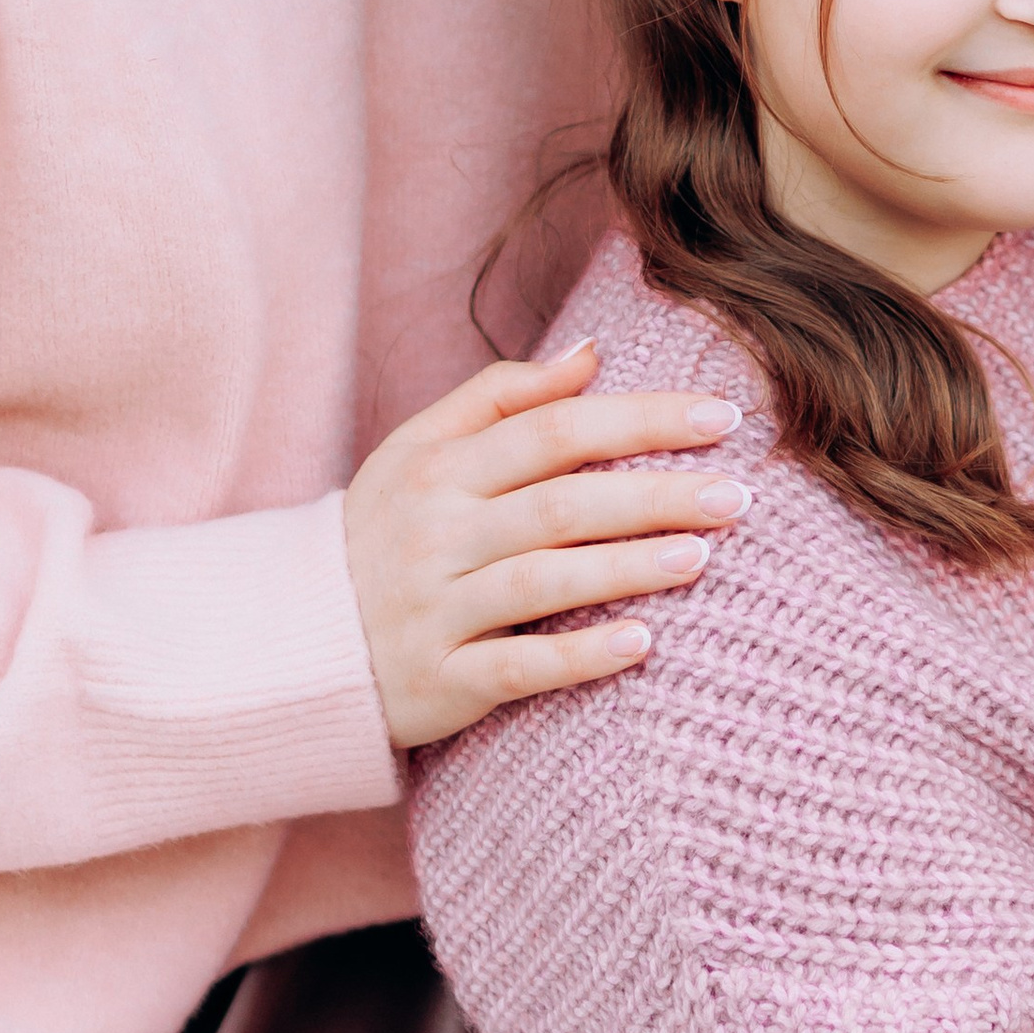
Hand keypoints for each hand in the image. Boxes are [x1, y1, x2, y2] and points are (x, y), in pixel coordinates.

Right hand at [344, 341, 749, 749]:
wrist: (297, 639)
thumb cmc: (383, 531)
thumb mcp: (418, 449)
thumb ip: (501, 397)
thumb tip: (594, 352)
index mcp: (439, 468)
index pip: (553, 430)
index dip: (639, 419)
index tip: (721, 417)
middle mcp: (438, 533)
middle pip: (561, 503)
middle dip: (654, 495)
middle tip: (736, 495)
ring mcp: (438, 609)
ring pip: (543, 581)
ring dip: (627, 568)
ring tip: (700, 557)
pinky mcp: (440, 680)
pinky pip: (517, 667)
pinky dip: (579, 657)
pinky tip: (642, 645)